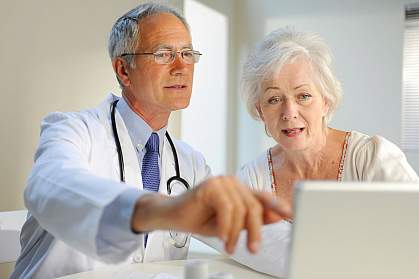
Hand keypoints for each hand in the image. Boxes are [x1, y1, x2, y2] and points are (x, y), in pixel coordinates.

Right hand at [131, 176, 291, 253]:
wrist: (173, 215)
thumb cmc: (199, 218)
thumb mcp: (230, 224)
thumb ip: (251, 220)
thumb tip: (276, 217)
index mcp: (240, 190)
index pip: (263, 197)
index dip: (278, 205)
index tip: (290, 215)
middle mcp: (233, 183)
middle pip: (255, 206)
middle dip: (255, 231)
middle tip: (252, 249)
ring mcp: (222, 181)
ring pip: (241, 208)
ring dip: (237, 232)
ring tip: (230, 246)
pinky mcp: (210, 185)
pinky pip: (227, 207)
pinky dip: (226, 226)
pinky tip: (222, 237)